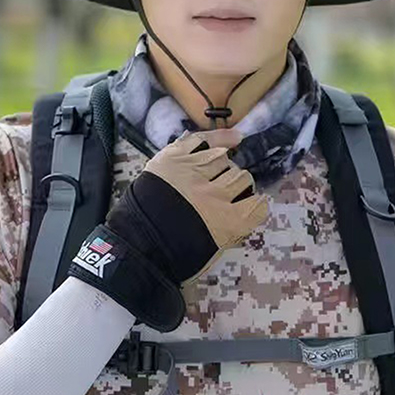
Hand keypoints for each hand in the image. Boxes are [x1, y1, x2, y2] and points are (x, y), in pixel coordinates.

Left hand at [67, 128, 268, 330]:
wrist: (136, 245)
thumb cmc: (174, 257)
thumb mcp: (211, 252)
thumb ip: (231, 232)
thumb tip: (242, 215)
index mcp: (228, 221)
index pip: (258, 205)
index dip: (255, 204)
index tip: (251, 205)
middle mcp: (215, 194)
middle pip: (241, 178)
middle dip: (238, 184)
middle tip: (227, 191)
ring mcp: (193, 173)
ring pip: (223, 158)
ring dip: (224, 165)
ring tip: (217, 172)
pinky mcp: (174, 158)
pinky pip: (202, 140)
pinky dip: (220, 137)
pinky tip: (233, 139)